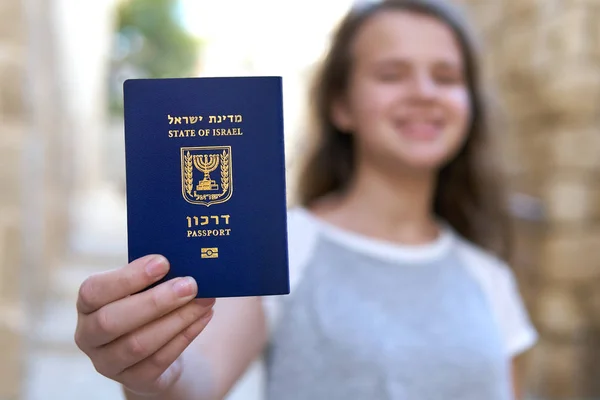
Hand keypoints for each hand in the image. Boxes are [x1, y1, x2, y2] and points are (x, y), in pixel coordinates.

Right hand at [74, 254, 214, 395]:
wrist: (158, 346)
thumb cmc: (148, 303)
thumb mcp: (144, 287)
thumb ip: (154, 275)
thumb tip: (185, 259)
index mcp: (87, 305)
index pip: (94, 291)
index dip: (127, 277)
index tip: (162, 262)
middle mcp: (89, 336)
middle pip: (113, 321)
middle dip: (155, 301)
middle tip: (190, 284)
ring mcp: (109, 363)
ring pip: (139, 344)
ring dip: (177, 319)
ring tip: (204, 300)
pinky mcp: (134, 381)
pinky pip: (160, 360)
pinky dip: (185, 335)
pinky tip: (204, 317)